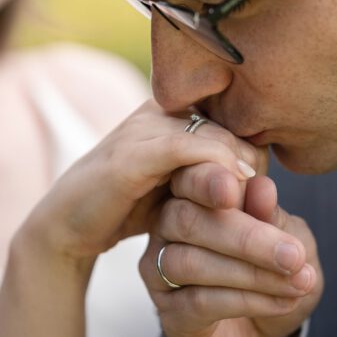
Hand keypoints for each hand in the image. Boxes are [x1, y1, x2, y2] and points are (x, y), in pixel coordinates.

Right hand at [15, 101, 264, 264]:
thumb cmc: (127, 206)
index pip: (231, 120)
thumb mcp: (177, 189)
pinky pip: (184, 149)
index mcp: (171, 110)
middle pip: (226, 125)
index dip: (252, 153)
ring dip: (241, 168)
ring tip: (259, 199)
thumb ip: (212, 176)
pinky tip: (233, 193)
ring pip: (211, 136)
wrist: (67, 226)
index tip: (264, 191)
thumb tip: (262, 178)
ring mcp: (142, 128)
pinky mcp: (129, 154)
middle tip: (269, 198)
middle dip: (252, 161)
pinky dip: (215, 167)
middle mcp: (158, 109)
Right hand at [140, 172, 322, 336]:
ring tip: (298, 282)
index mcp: (194, 192)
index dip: (214, 179)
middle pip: (188, 219)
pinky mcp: (168, 311)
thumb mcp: (289, 238)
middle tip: (294, 255)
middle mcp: (167, 224)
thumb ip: (272, 215)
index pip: (190, 175)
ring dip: (252, 274)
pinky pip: (199, 301)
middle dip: (247, 237)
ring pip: (191, 262)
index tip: (260, 188)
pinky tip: (282, 302)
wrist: (265, 334)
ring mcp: (160, 268)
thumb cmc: (274, 271)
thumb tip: (262, 187)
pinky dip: (247, 300)